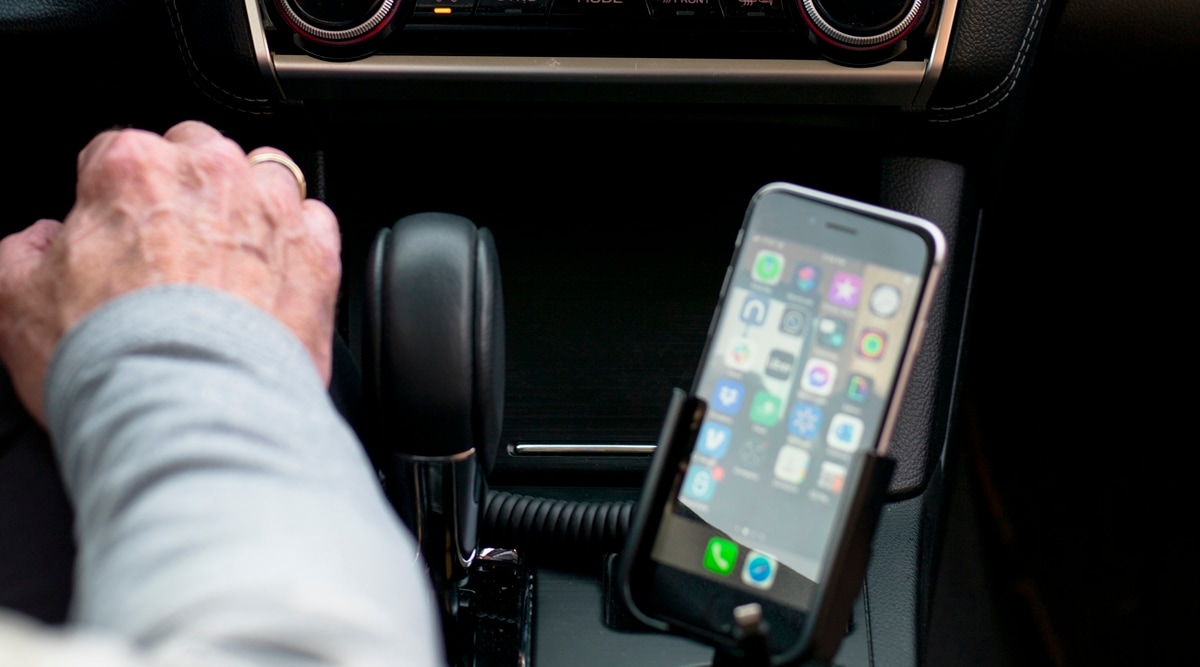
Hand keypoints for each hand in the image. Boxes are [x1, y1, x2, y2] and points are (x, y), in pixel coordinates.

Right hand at [0, 121, 340, 423]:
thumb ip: (22, 254)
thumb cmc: (112, 359)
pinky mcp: (320, 253)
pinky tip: (275, 280)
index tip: (117, 232)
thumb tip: (37, 243)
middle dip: (187, 189)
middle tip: (172, 248)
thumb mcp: (15, 304)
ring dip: (249, 207)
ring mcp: (272, 210)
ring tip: (229, 260)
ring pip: (265, 178)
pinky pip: (316, 223)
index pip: (118, 152)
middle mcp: (211, 175)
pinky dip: (298, 243)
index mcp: (133, 169)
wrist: (191, 411)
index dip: (114, 197)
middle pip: (199, 154)